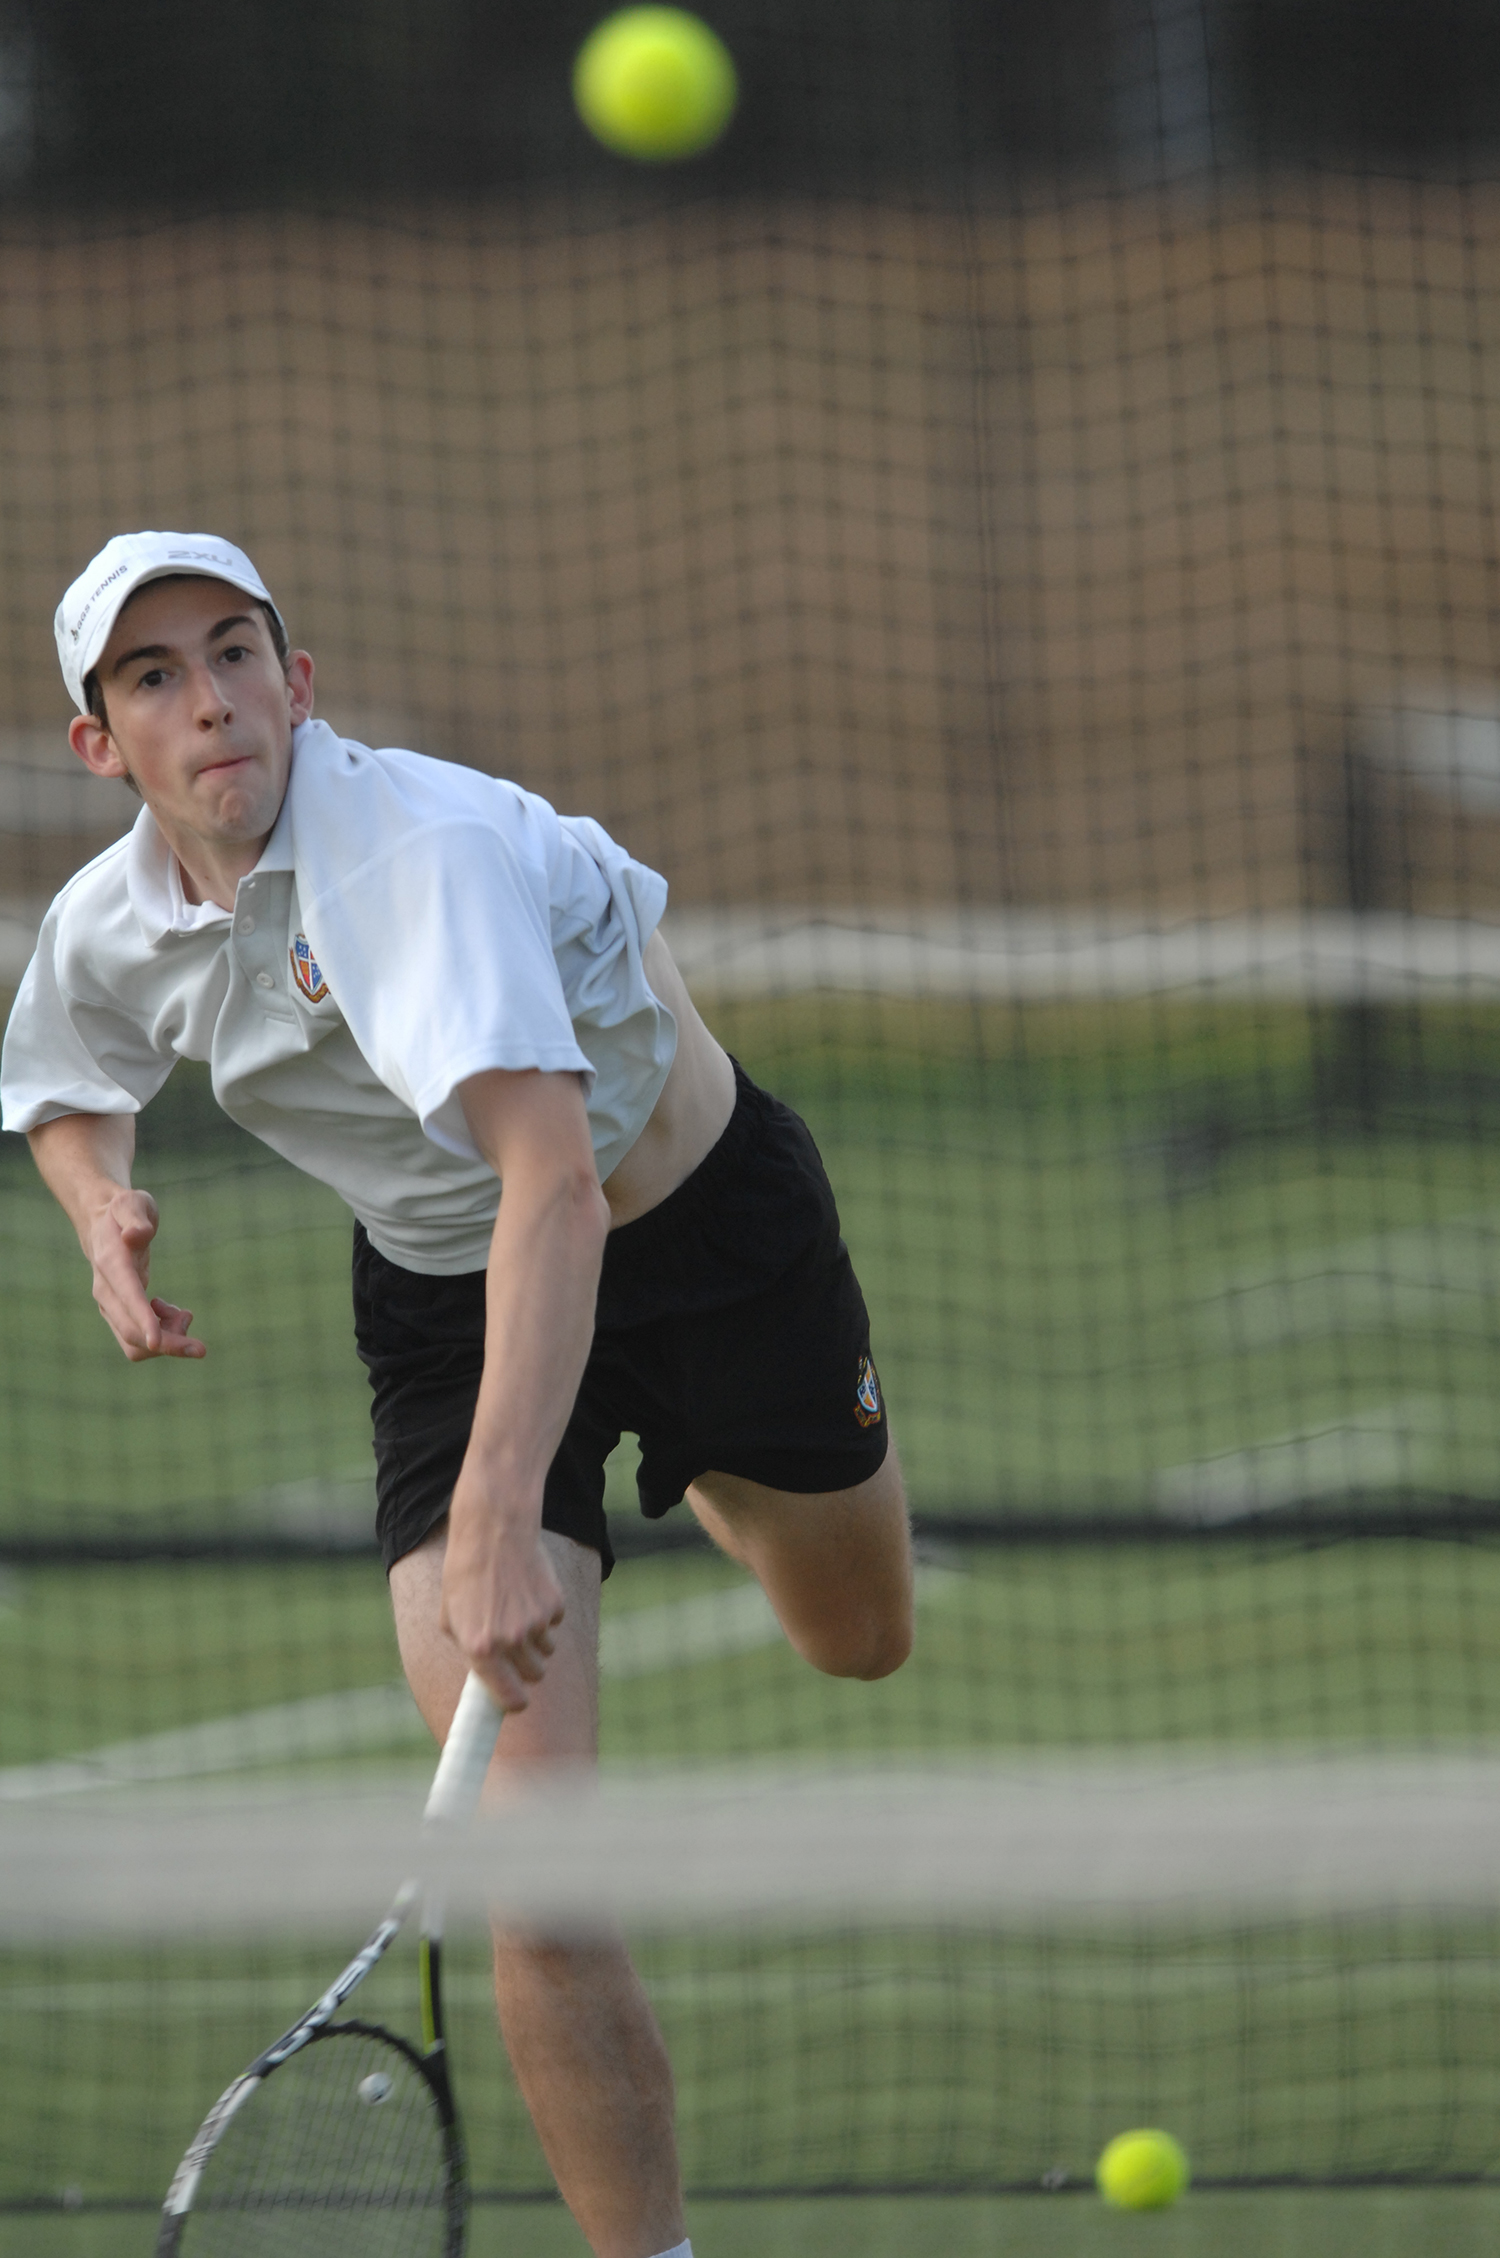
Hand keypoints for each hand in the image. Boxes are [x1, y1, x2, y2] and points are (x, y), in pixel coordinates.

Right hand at [86, 1188, 204, 1361]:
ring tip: (185, 1314)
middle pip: (131, 1332)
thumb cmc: (123, 1211)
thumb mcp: (132, 1203)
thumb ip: (136, 1218)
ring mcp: (109, 1306)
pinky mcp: (118, 1314)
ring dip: (166, 1341)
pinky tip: (172, 1312)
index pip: (127, 1297)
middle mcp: (105, 1291)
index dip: (142, 1320)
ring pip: (133, 1343)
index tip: (158, 1342)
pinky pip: (138, 1339)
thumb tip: (136, 1236)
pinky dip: (161, 1334)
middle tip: (202, 1349)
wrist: (101, 1223)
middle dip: (167, 1344)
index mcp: (111, 1264)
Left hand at [439, 1488, 565, 1711]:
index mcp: (480, 1648)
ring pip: (547, 1650)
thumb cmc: (464, 1574)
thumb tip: (483, 1674)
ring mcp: (535, 1623)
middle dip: (527, 1668)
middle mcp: (510, 1641)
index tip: (516, 1701)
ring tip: (517, 1609)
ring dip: (536, 1639)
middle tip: (515, 1650)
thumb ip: (467, 1649)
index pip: (510, 1699)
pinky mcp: (555, 1605)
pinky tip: (528, 1590)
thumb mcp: (451, 1617)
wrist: (492, 1532)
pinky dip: (546, 1614)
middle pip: (535, 1676)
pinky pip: (555, 1623)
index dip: (514, 1704)